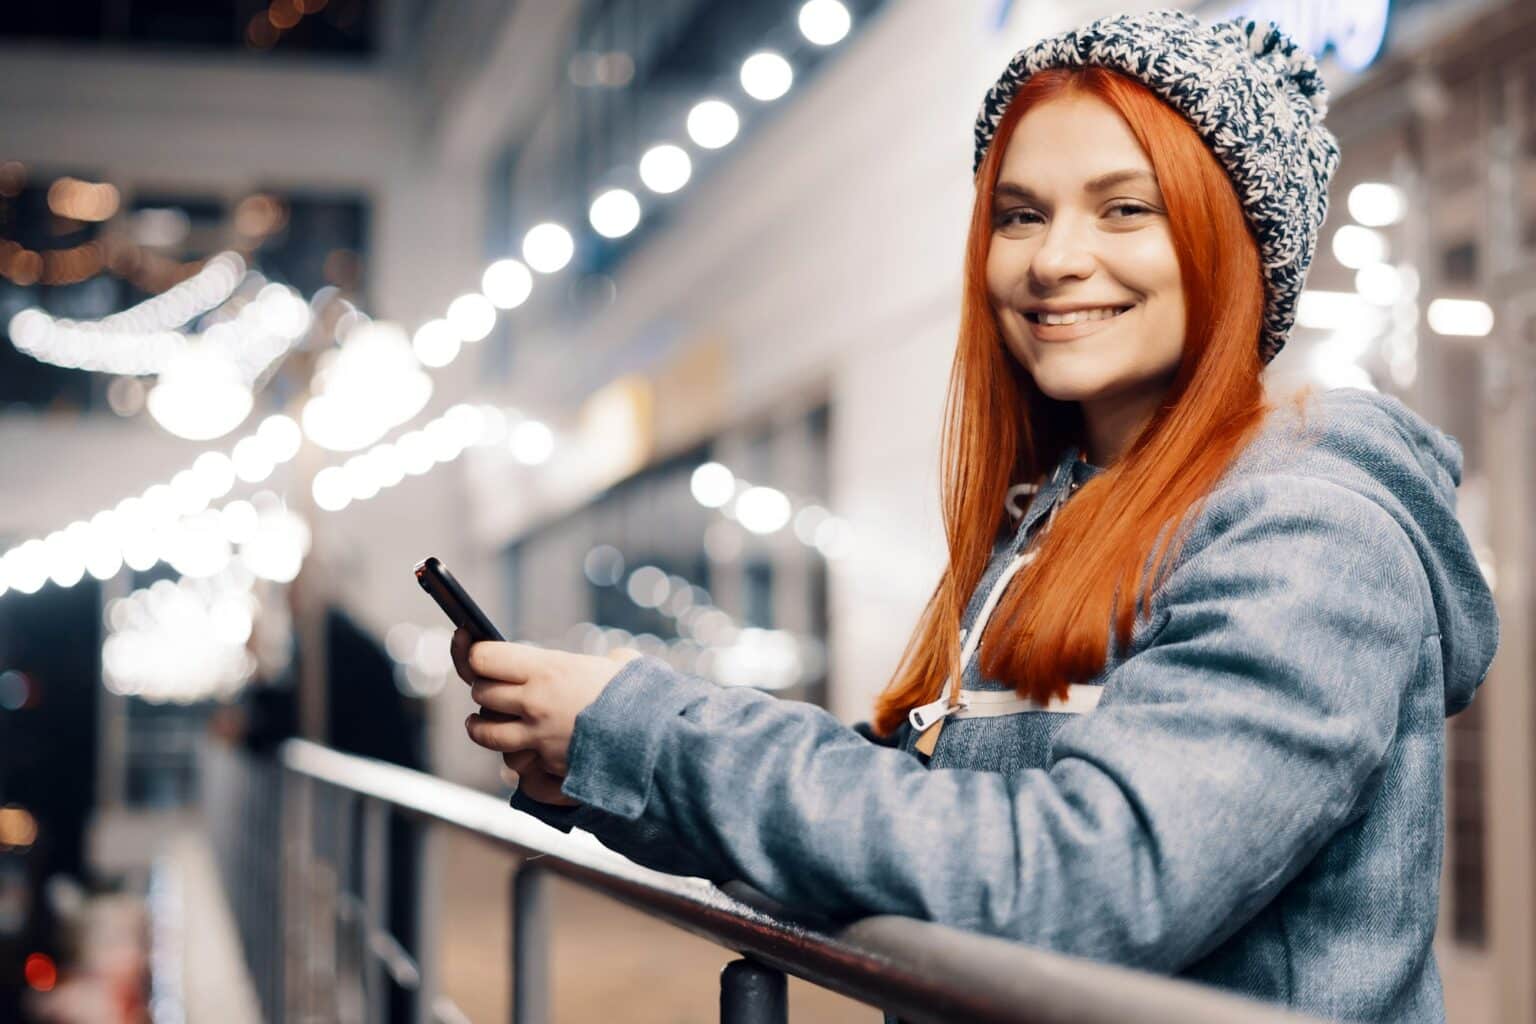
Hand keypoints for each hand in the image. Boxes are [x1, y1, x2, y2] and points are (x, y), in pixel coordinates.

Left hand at [451, 627, 641, 805]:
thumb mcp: (623, 666)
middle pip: (481, 693)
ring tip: (482, 720)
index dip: (476, 653)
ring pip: (484, 731)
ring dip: (483, 725)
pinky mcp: (544, 766)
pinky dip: (512, 755)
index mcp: (548, 669)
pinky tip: (520, 749)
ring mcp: (536, 737)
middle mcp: (534, 702)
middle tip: (494, 686)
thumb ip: (607, 661)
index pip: (483, 658)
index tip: (478, 653)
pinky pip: (512, 760)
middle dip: (485, 688)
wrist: (654, 746)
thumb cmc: (641, 699)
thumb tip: (616, 661)